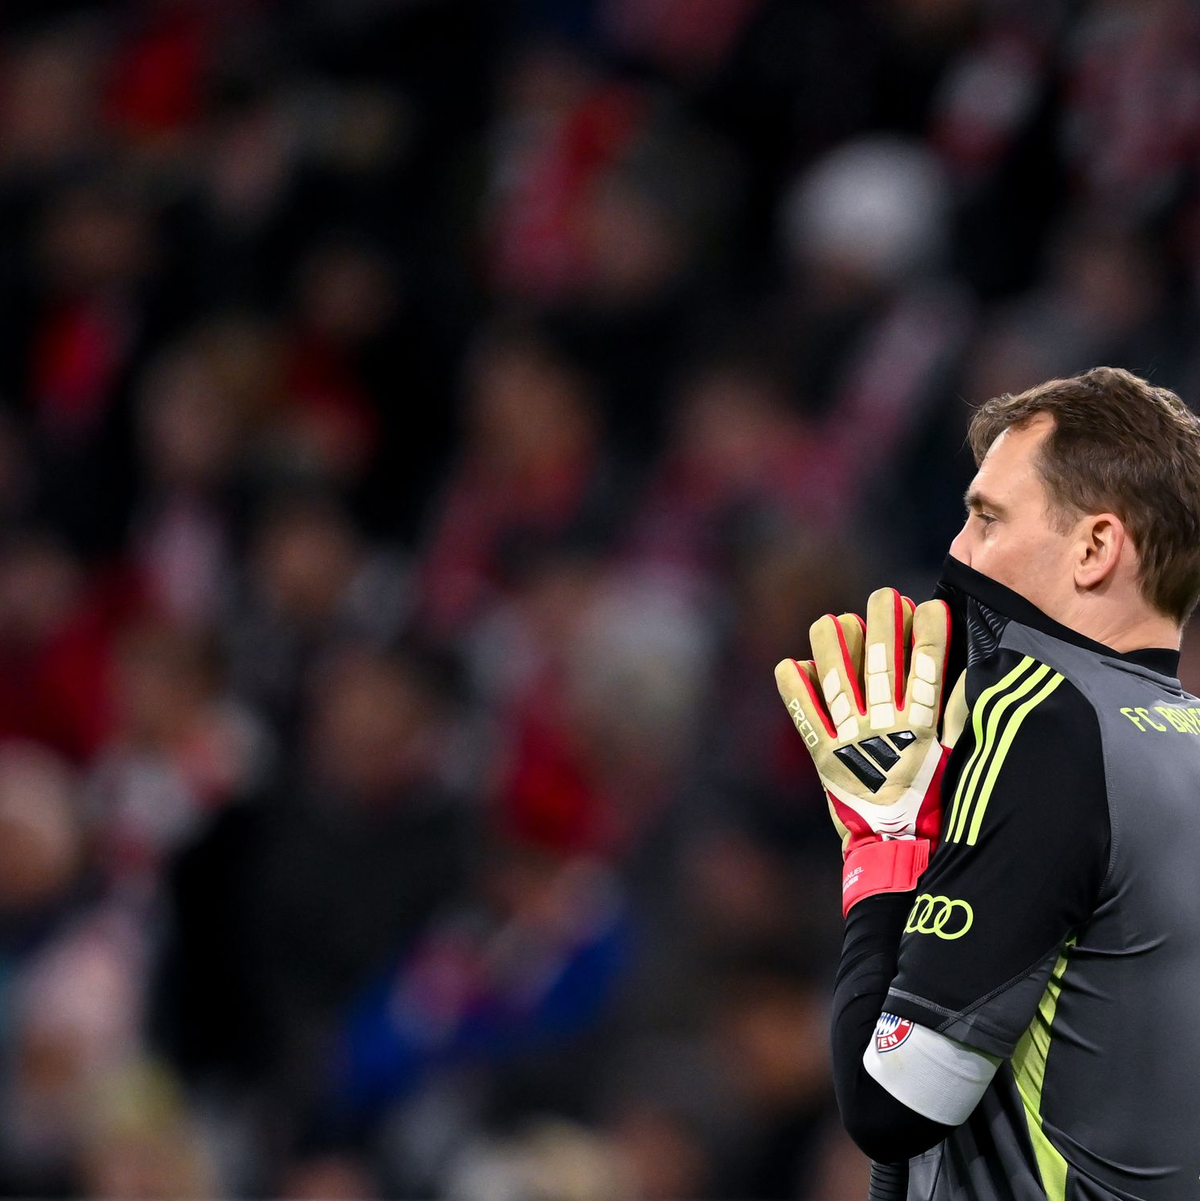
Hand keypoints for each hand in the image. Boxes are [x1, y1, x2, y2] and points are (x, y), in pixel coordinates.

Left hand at [775, 588, 956, 914]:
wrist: (897, 853)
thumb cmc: (933, 808)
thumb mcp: (956, 760)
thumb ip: (959, 717)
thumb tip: (970, 674)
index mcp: (922, 727)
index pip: (929, 666)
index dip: (930, 631)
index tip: (930, 605)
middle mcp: (885, 727)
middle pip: (882, 660)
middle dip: (884, 621)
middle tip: (886, 595)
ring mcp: (851, 740)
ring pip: (839, 679)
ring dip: (834, 645)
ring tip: (831, 619)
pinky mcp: (825, 757)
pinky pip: (805, 716)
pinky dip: (794, 690)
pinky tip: (788, 663)